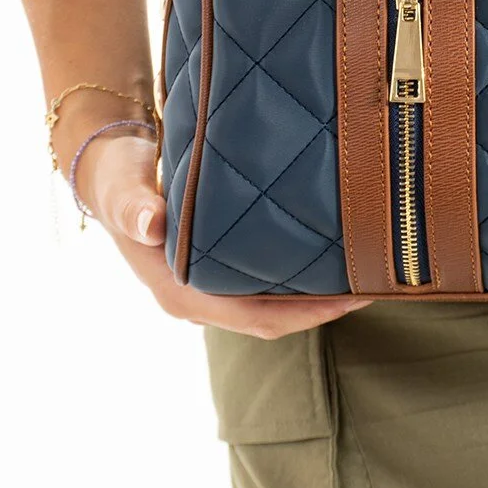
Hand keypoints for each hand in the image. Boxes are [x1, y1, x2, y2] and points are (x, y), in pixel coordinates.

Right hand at [76, 128, 374, 337]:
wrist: (109, 167)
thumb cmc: (119, 177)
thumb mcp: (123, 186)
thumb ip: (134, 204)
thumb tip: (151, 224)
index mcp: (181, 292)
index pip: (257, 320)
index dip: (308, 314)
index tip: (353, 296)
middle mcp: (199, 298)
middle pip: (276, 320)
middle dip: (327, 307)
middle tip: (378, 281)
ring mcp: (211, 286)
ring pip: (276, 305)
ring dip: (319, 293)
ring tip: (368, 268)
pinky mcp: (221, 267)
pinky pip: (269, 283)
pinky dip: (303, 274)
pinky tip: (335, 252)